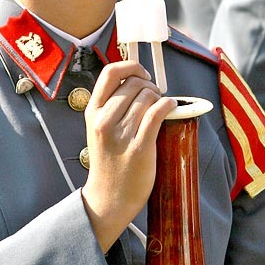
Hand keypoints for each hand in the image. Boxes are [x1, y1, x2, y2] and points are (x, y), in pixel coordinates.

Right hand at [81, 61, 175, 251]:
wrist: (109, 197)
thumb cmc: (108, 162)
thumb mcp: (98, 129)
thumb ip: (110, 106)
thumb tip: (137, 81)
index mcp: (92, 112)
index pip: (110, 73)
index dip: (131, 67)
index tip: (142, 75)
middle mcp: (104, 121)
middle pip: (134, 84)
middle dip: (150, 86)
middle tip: (155, 97)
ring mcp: (121, 134)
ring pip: (148, 97)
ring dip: (160, 97)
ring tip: (162, 106)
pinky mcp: (140, 147)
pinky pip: (158, 113)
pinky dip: (169, 104)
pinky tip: (171, 106)